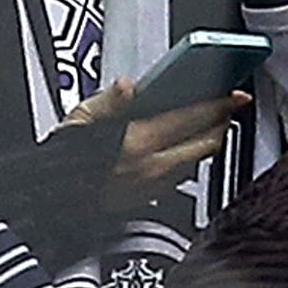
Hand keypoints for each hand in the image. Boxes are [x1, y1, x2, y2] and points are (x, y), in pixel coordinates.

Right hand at [63, 77, 245, 204]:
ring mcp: (155, 185)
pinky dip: (192, 158)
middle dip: (223, 122)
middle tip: (230, 107)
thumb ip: (109, 100)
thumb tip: (126, 86)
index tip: (235, 94)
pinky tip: (187, 147)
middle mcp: (152, 166)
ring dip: (210, 141)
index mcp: (137, 141)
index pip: (191, 117)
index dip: (219, 104)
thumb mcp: (80, 119)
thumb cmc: (63, 161)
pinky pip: (184, 175)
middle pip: (206, 142)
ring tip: (213, 124)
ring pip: (198, 160)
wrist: (53, 201)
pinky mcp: (153, 198)